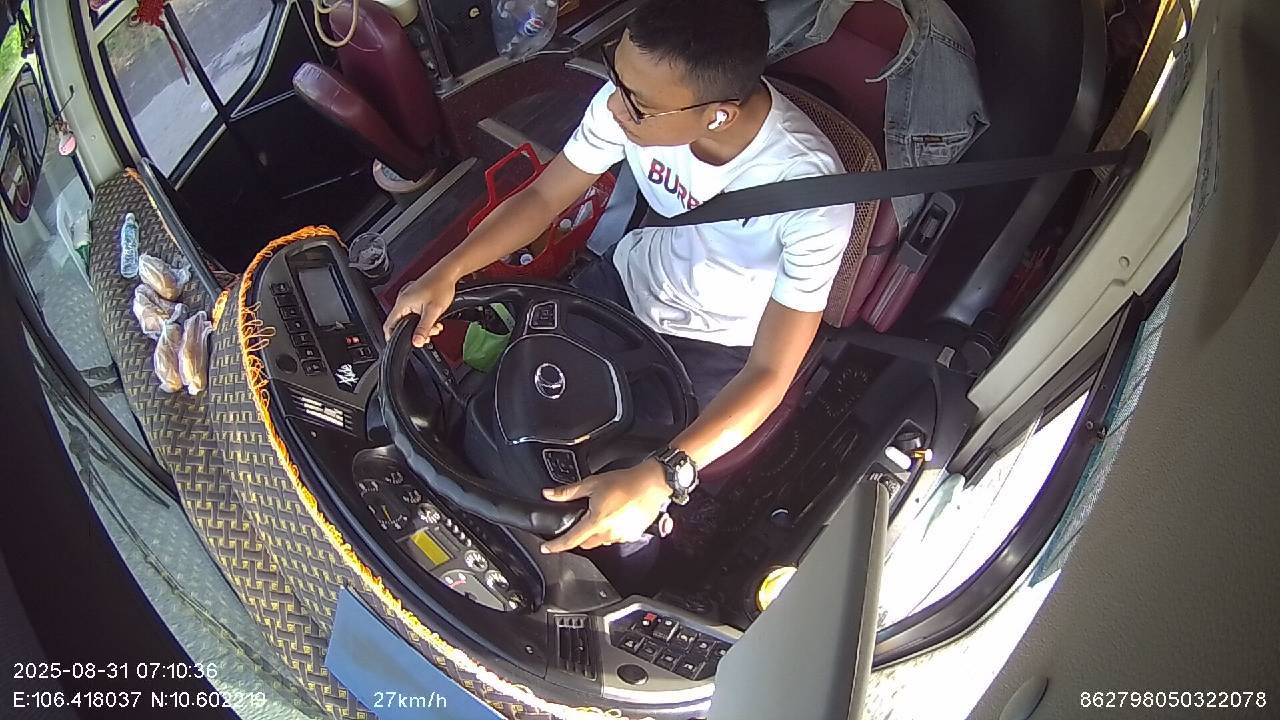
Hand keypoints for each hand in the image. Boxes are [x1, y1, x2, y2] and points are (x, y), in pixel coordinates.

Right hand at [382, 265, 458, 345]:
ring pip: (410, 318)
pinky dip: (423, 318)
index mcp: (402, 303)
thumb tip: (417, 342)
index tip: (401, 344)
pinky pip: (415, 312)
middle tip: (429, 334)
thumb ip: (424, 328)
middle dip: (415, 332)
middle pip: (401, 323)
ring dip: (422, 325)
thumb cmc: (441, 286)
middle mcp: (403, 300)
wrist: (448, 272)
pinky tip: (434, 318)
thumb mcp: (433, 311)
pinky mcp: (415, 296)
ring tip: (435, 325)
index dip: (392, 337)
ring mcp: (408, 297)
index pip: (389, 325)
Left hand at [540, 459, 671, 552]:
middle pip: (585, 543)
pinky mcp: (633, 535)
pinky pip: (616, 537)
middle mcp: (609, 533)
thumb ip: (568, 492)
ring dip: (598, 532)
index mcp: (596, 521)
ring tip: (604, 513)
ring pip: (602, 541)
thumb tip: (549, 494)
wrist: (652, 483)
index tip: (546, 549)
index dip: (555, 546)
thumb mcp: (592, 483)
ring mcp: (622, 536)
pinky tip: (617, 516)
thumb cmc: (625, 482)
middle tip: (582, 520)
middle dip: (580, 536)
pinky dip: (613, 530)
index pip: (570, 540)